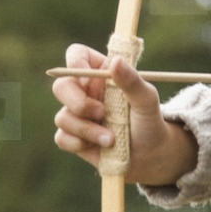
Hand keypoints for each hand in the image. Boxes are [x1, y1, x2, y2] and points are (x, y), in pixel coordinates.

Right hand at [52, 43, 197, 184]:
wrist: (150, 156)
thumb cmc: (149, 121)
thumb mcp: (147, 100)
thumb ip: (132, 81)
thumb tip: (116, 61)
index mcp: (101, 73)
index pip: (77, 55)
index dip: (75, 63)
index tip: (86, 79)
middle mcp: (85, 91)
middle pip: (61, 86)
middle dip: (78, 102)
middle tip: (101, 113)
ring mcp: (77, 115)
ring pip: (62, 117)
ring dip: (87, 129)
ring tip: (111, 138)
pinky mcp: (73, 136)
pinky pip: (62, 138)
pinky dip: (80, 143)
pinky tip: (100, 146)